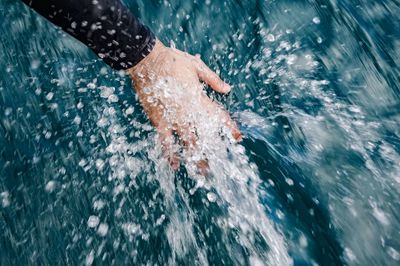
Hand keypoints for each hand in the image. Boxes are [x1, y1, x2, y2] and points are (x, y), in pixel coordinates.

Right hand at [127, 40, 240, 172]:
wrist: (146, 61)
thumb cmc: (172, 60)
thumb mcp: (196, 66)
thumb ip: (213, 79)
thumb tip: (227, 89)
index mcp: (199, 98)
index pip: (218, 116)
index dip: (229, 128)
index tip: (238, 138)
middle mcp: (188, 112)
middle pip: (204, 135)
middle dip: (213, 151)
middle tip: (219, 164)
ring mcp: (173, 118)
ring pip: (188, 142)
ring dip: (196, 158)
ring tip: (202, 172)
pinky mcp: (159, 120)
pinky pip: (165, 140)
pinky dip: (170, 153)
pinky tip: (174, 164)